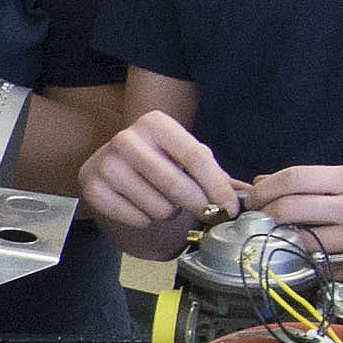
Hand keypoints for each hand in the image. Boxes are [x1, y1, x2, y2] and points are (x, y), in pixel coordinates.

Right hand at [78, 108, 241, 240]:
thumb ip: (214, 173)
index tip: (230, 207)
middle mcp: (127, 139)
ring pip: (160, 208)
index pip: (196, 157)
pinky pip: (138, 219)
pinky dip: (146, 220)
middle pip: (178, 186)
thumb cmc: (155, 159)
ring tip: (161, 199)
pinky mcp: (94, 189)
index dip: (218, 187)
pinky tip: (140, 204)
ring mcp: (107, 165)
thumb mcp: (182, 155)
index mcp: (155, 123)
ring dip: (169, 212)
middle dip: (199, 206)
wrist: (109, 164)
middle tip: (204, 211)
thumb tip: (248, 193)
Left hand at [244, 163, 342, 272]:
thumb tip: (263, 182)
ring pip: (298, 237)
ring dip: (279, 239)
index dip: (266, 188)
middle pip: (290, 205)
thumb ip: (314, 184)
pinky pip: (316, 260)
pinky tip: (300, 254)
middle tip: (257, 220)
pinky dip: (301, 258)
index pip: (296, 176)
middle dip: (264, 214)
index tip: (253, 197)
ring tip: (276, 237)